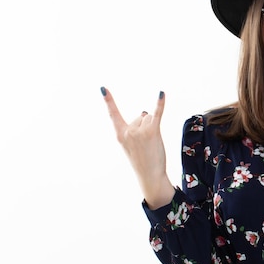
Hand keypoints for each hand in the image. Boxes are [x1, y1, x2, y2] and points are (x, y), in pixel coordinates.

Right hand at [100, 87, 174, 208]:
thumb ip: (135, 127)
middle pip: (141, 116)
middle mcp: (128, 131)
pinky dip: (160, 103)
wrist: (150, 175)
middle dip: (146, 127)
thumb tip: (144, 112)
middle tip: (146, 144)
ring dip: (153, 127)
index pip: (113, 114)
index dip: (108, 100)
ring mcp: (139, 131)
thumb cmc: (142, 160)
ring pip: (149, 117)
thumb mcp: (132, 144)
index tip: (102, 88)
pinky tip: (161, 93)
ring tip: (152, 143)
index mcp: (120, 134)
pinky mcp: (152, 131)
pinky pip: (157, 113)